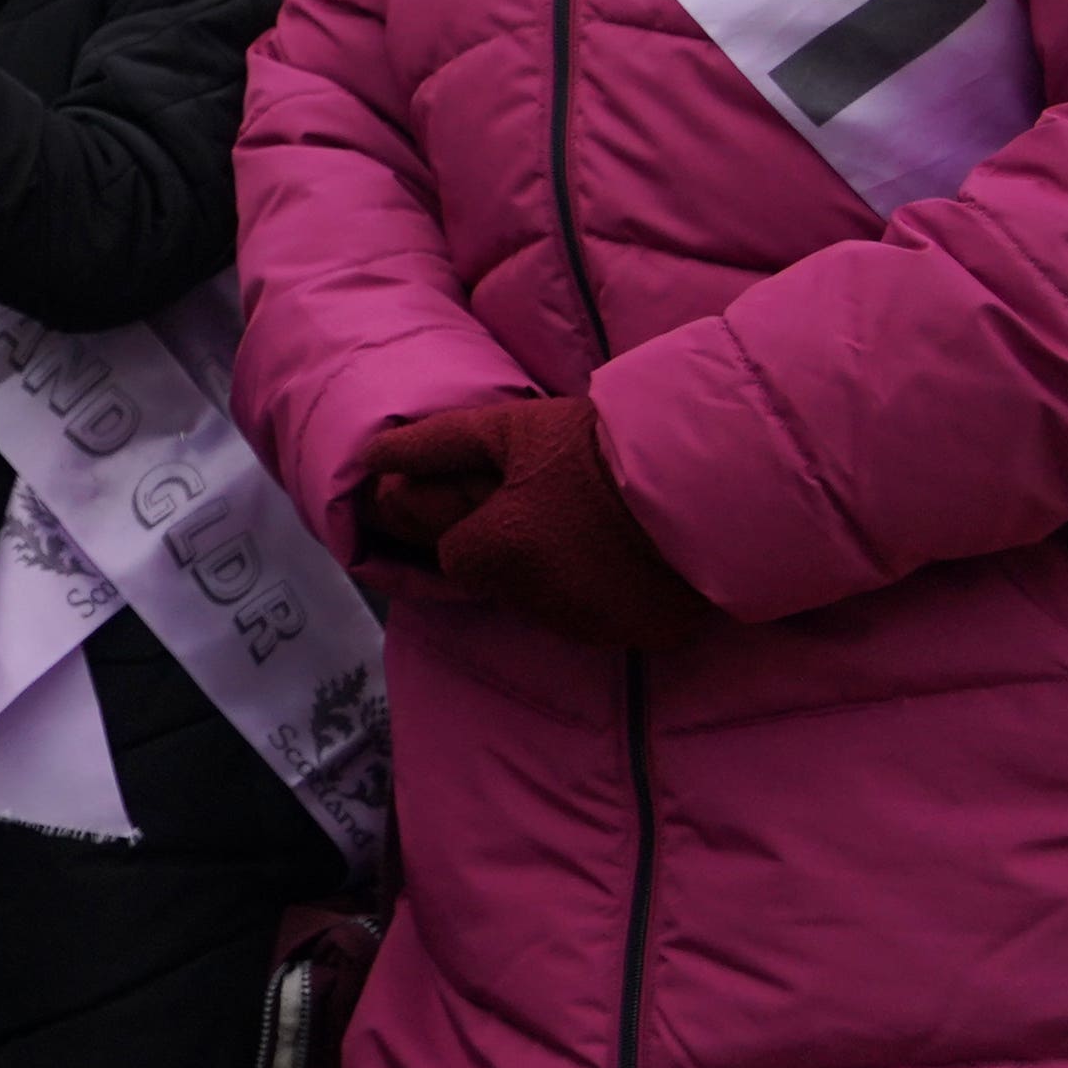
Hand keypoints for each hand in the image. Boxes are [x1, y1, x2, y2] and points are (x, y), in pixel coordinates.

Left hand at [365, 397, 710, 650]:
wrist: (698, 475)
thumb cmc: (592, 446)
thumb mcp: (505, 430)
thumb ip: (433, 448)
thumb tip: (370, 457)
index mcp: (495, 553)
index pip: (454, 555)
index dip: (473, 526)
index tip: (507, 501)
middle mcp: (535, 601)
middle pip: (501, 585)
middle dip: (514, 555)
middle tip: (558, 511)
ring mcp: (590, 625)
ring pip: (550, 607)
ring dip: (559, 578)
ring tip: (596, 532)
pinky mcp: (638, 637)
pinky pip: (604, 621)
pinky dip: (607, 597)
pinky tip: (629, 561)